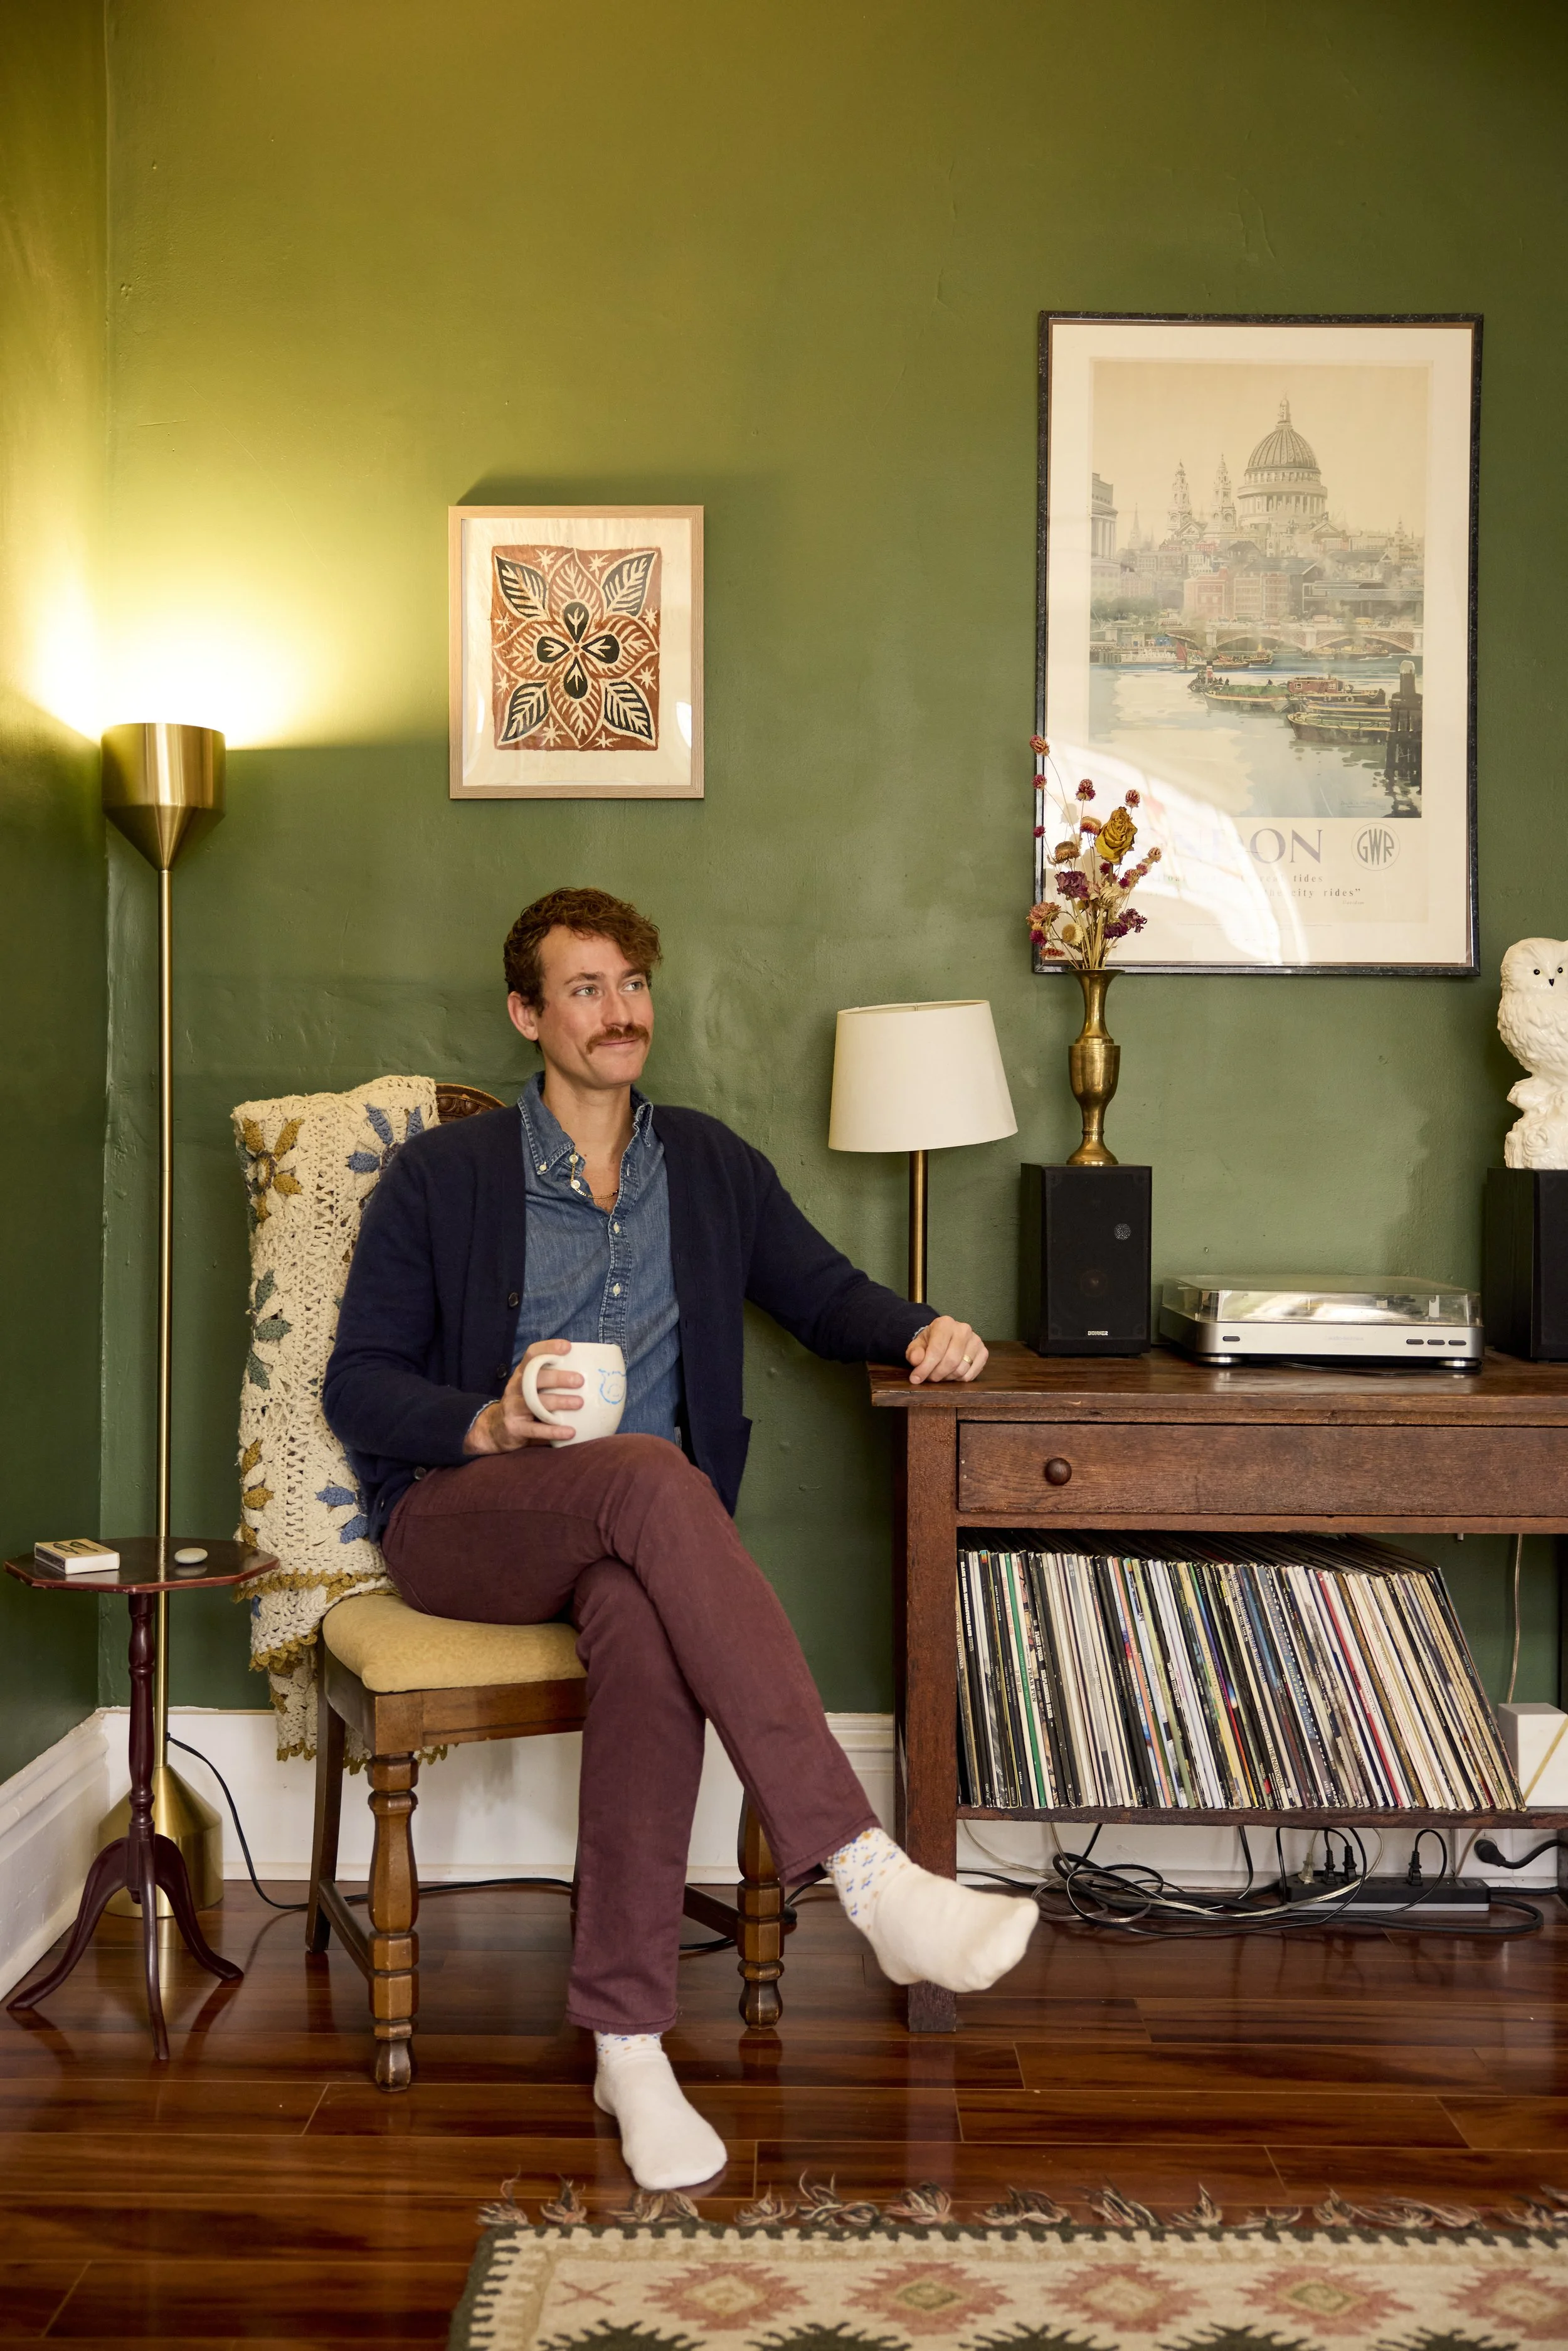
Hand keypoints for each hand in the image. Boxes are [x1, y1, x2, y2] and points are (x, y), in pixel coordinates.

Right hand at [463, 1338, 581, 1453]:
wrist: (496, 1429)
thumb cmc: (524, 1404)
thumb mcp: (532, 1388)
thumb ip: (550, 1380)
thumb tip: (588, 1372)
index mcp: (522, 1373)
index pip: (532, 1354)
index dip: (548, 1348)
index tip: (567, 1347)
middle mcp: (515, 1387)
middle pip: (535, 1378)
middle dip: (558, 1378)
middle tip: (579, 1380)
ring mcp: (513, 1407)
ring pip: (536, 1402)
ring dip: (559, 1401)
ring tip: (579, 1403)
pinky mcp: (515, 1427)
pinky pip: (535, 1429)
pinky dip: (554, 1431)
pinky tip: (570, 1432)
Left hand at [906, 1317, 986, 1384]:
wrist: (944, 1338)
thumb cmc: (930, 1342)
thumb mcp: (917, 1345)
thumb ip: (914, 1353)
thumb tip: (916, 1360)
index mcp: (945, 1323)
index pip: (936, 1350)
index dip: (925, 1368)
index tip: (916, 1379)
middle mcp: (963, 1329)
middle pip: (951, 1361)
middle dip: (936, 1374)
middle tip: (929, 1378)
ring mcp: (976, 1341)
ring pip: (961, 1370)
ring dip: (947, 1378)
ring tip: (939, 1374)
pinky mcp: (983, 1352)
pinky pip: (971, 1374)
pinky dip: (958, 1379)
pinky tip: (951, 1373)